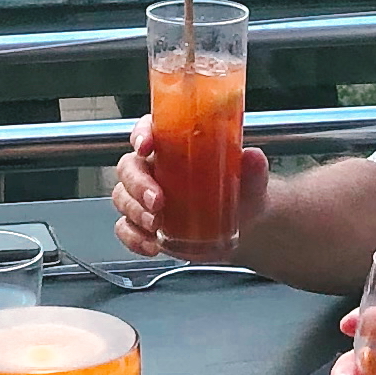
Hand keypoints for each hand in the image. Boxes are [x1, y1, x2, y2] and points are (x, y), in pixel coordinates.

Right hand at [110, 126, 270, 262]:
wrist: (244, 225)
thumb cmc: (240, 191)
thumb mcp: (251, 177)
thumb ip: (252, 167)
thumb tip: (252, 157)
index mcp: (175, 145)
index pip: (148, 129)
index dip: (140, 134)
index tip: (146, 146)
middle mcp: (155, 167)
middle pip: (128, 166)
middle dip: (137, 184)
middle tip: (157, 201)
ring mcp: (145, 197)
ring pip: (122, 197)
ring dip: (135, 212)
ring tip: (156, 225)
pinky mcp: (144, 224)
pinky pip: (125, 228)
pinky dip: (133, 238)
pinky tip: (151, 245)